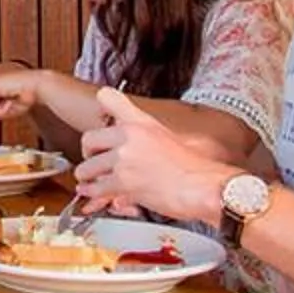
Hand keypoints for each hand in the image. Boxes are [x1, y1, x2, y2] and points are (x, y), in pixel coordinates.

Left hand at [74, 88, 232, 223]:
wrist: (207, 188)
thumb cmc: (195, 169)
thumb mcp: (168, 139)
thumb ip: (143, 139)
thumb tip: (125, 149)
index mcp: (141, 122)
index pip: (107, 97)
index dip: (100, 108)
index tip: (99, 119)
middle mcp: (129, 136)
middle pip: (88, 139)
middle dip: (88, 155)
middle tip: (93, 163)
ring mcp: (124, 158)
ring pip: (87, 168)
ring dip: (88, 178)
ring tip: (91, 182)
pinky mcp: (123, 181)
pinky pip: (96, 188)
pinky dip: (93, 195)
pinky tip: (94, 195)